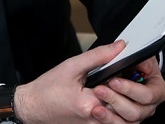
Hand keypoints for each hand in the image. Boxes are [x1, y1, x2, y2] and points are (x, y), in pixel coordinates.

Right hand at [12, 41, 164, 123]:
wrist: (32, 106)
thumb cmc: (47, 88)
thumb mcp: (71, 66)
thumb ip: (98, 56)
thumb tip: (118, 47)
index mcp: (90, 104)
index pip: (121, 93)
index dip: (130, 81)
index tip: (131, 69)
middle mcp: (94, 119)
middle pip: (127, 110)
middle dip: (132, 94)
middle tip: (131, 79)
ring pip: (124, 121)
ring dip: (128, 106)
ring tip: (125, 90)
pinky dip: (118, 114)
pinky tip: (114, 101)